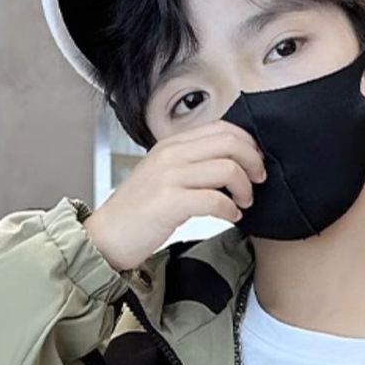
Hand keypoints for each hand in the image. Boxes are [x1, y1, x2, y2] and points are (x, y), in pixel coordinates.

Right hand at [81, 120, 267, 271]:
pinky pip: (215, 199)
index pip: (223, 128)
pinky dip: (231, 210)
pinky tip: (231, 217)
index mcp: (172, 145)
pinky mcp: (169, 202)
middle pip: (230, 143)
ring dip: (245, 188)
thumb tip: (230, 164)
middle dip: (254, 163)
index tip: (255, 164)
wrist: (106, 236)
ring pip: (227, 169)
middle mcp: (171, 154)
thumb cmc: (137, 212)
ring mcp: (169, 177)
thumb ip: (191, 165)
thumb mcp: (164, 176)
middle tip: (258, 182)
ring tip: (243, 203)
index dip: (249, 144)